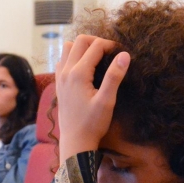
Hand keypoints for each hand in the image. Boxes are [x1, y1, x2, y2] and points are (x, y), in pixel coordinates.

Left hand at [55, 36, 129, 160]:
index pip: (95, 46)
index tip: (121, 53)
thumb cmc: (93, 123)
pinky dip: (74, 56)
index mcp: (78, 74)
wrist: (75, 141)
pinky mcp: (59, 83)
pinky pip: (63, 60)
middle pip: (80, 41)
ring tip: (98, 57)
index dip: (110, 45)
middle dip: (97, 42)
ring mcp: (60, 76)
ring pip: (68, 48)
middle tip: (110, 52)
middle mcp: (66, 71)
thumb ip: (114, 76)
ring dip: (83, 47)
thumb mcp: (107, 101)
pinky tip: (85, 68)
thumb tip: (124, 54)